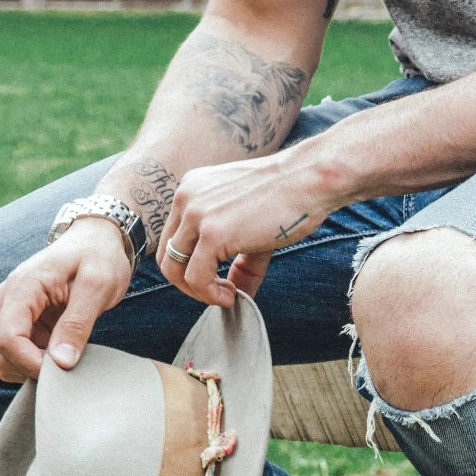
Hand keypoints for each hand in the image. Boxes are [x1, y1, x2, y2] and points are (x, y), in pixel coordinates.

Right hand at [0, 218, 132, 381]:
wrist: (96, 241)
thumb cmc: (99, 257)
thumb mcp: (98, 287)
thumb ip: (78, 324)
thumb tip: (62, 362)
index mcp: (22, 288)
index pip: (7, 339)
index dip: (31, 363)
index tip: (63, 369)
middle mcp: (8, 301)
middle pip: (1, 354)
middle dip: (32, 369)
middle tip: (70, 364)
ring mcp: (12, 312)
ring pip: (8, 358)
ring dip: (35, 367)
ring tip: (69, 355)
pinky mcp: (23, 322)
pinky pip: (21, 353)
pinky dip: (40, 362)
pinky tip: (65, 352)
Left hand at [157, 148, 338, 304]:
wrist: (309, 180)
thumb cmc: (289, 198)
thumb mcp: (253, 227)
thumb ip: (239, 261)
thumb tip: (238, 296)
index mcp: (192, 191)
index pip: (173, 239)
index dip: (191, 267)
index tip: (220, 280)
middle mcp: (186, 198)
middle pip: (166, 256)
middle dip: (189, 284)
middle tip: (220, 293)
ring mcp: (196, 214)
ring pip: (174, 270)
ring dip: (199, 293)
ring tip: (228, 295)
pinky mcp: (213, 233)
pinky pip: (196, 278)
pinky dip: (211, 295)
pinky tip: (233, 295)